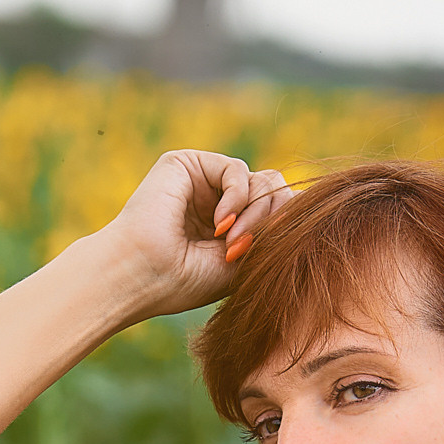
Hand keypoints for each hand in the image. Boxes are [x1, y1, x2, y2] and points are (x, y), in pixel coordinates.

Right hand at [93, 150, 295, 321]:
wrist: (141, 275)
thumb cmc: (185, 280)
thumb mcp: (244, 260)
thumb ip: (272, 231)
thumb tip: (301, 201)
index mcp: (229, 224)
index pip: (277, 209)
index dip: (281, 228)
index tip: (260, 259)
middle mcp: (217, 199)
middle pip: (274, 191)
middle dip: (268, 221)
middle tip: (241, 250)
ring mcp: (203, 180)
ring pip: (261, 180)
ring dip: (254, 213)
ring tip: (230, 242)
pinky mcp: (187, 163)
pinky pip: (238, 169)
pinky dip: (237, 197)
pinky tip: (219, 222)